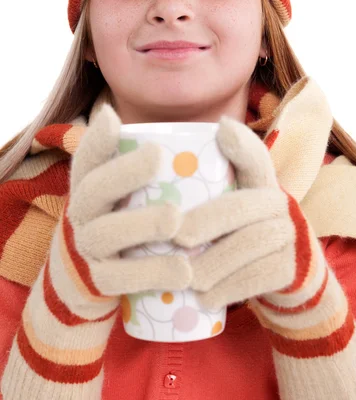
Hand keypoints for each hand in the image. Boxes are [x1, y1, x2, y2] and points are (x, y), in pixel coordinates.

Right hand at [61, 103, 191, 314]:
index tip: (113, 116)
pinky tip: (184, 272)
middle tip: (156, 155)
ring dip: (139, 223)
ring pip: (104, 234)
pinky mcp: (102, 283)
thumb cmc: (140, 220)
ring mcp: (90, 249)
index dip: (96, 137)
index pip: (88, 158)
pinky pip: (120, 280)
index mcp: (95, 185)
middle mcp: (85, 213)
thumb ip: (175, 160)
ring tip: (174, 219)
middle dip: (122, 170)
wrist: (99, 281)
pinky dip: (152, 274)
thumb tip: (225, 126)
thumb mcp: (143, 191)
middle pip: (93, 190)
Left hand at [172, 115, 311, 310]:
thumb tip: (190, 136)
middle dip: (208, 220)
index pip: (254, 156)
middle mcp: (278, 202)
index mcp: (260, 180)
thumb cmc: (236, 228)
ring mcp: (288, 235)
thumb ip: (200, 177)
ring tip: (183, 276)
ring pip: (252, 244)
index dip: (240, 143)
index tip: (219, 133)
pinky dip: (230, 289)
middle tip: (177, 238)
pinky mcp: (290, 268)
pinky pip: (262, 277)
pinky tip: (205, 300)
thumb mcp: (224, 198)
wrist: (282, 270)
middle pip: (244, 206)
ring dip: (214, 262)